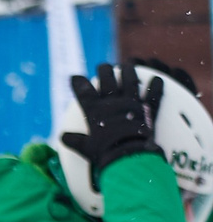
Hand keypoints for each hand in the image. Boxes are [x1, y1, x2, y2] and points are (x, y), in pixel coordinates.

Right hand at [60, 61, 166, 184]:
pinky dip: (157, 87)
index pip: (84, 92)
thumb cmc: (105, 153)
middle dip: (105, 70)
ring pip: (130, 82)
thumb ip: (75, 141)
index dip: (79, 83)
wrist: (129, 156)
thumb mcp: (86, 148)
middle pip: (108, 80)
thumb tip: (63, 137)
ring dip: (129, 72)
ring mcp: (132, 104)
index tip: (76, 76)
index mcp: (95, 111)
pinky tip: (158, 79)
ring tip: (128, 65)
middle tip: (104, 66)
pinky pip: (154, 96)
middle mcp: (113, 103)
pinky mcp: (148, 110)